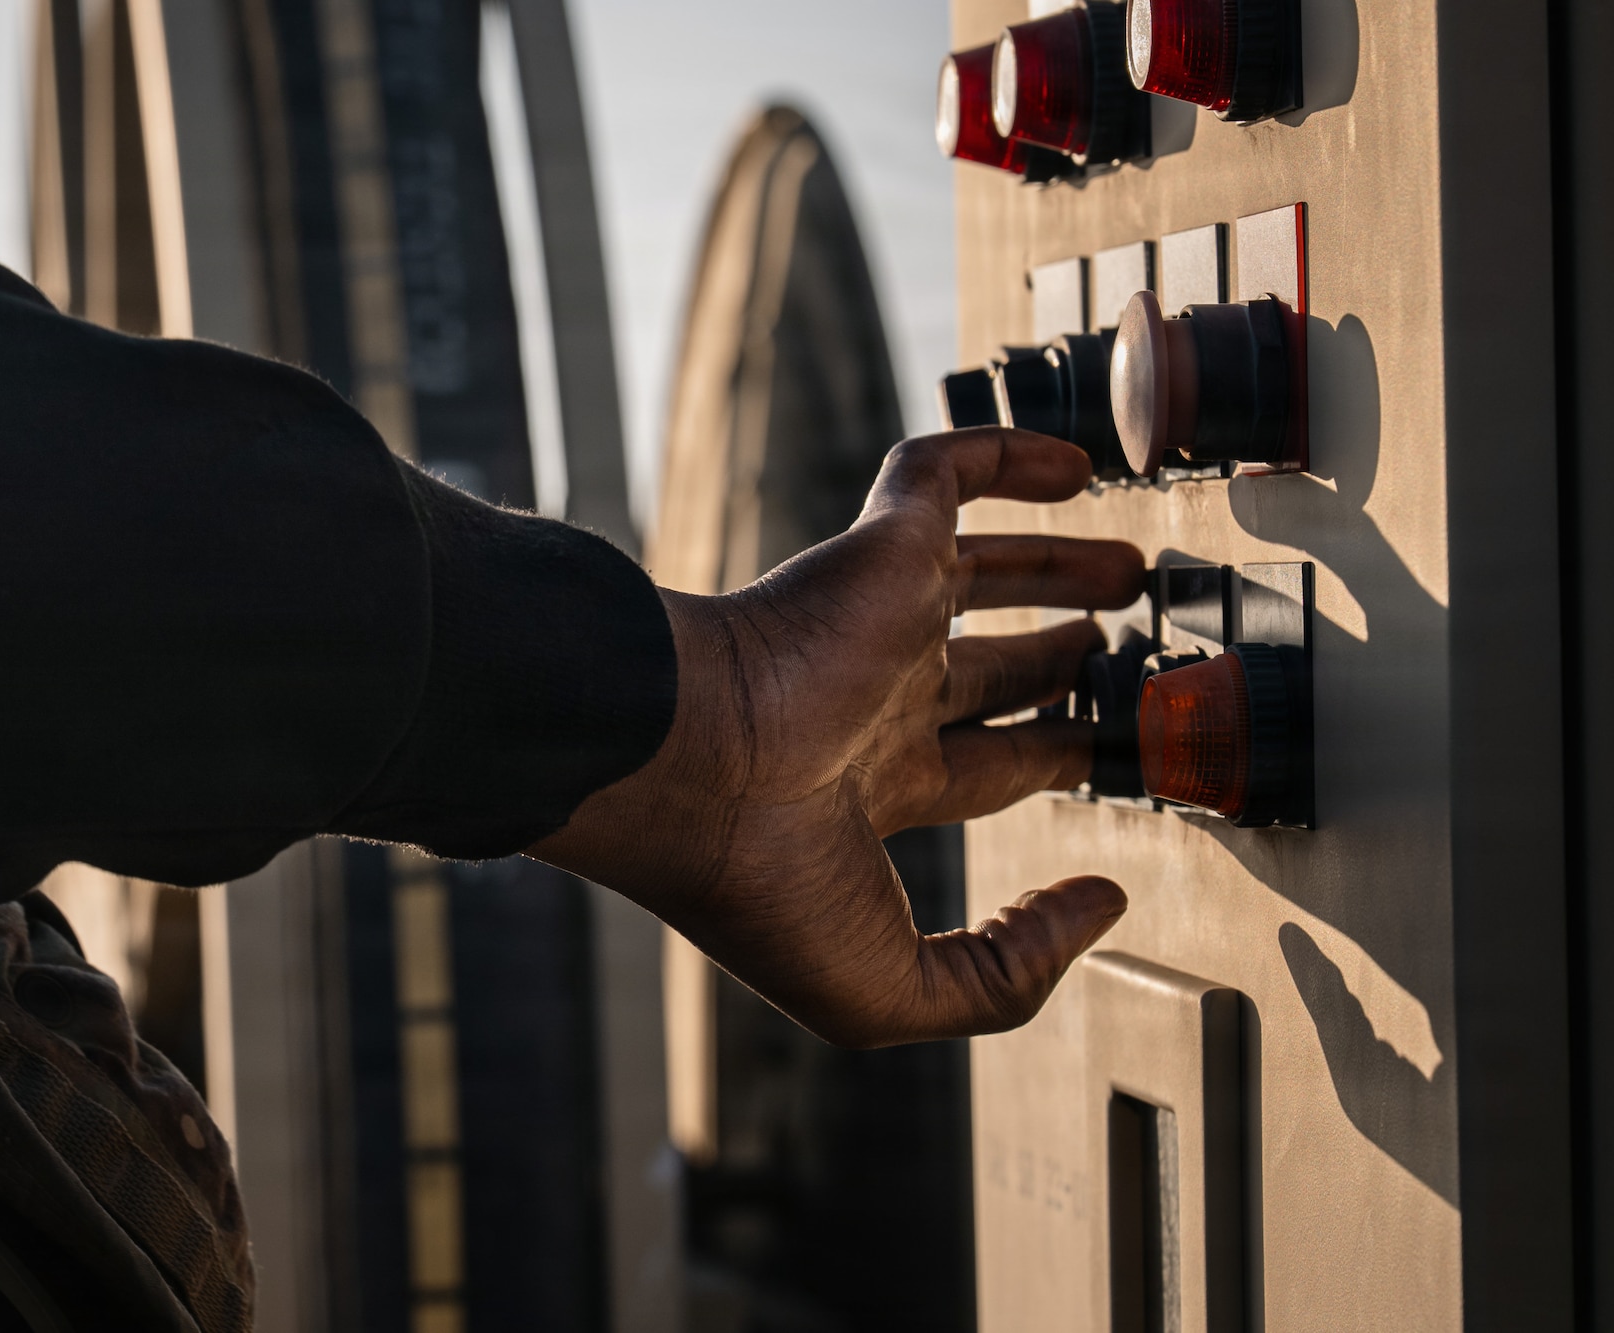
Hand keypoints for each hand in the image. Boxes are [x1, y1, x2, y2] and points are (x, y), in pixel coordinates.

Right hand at [529, 428, 1141, 1047]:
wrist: (682, 770)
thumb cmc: (760, 887)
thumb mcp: (893, 988)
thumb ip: (1008, 973)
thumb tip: (1102, 904)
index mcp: (869, 790)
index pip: (985, 766)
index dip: (1058, 759)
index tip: (1116, 755)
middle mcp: (874, 698)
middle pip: (990, 669)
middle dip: (1058, 660)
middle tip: (1126, 652)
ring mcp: (873, 622)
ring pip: (979, 571)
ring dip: (1057, 567)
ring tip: (1132, 566)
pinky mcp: (874, 553)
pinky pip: (941, 474)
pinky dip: (1007, 455)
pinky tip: (1082, 464)